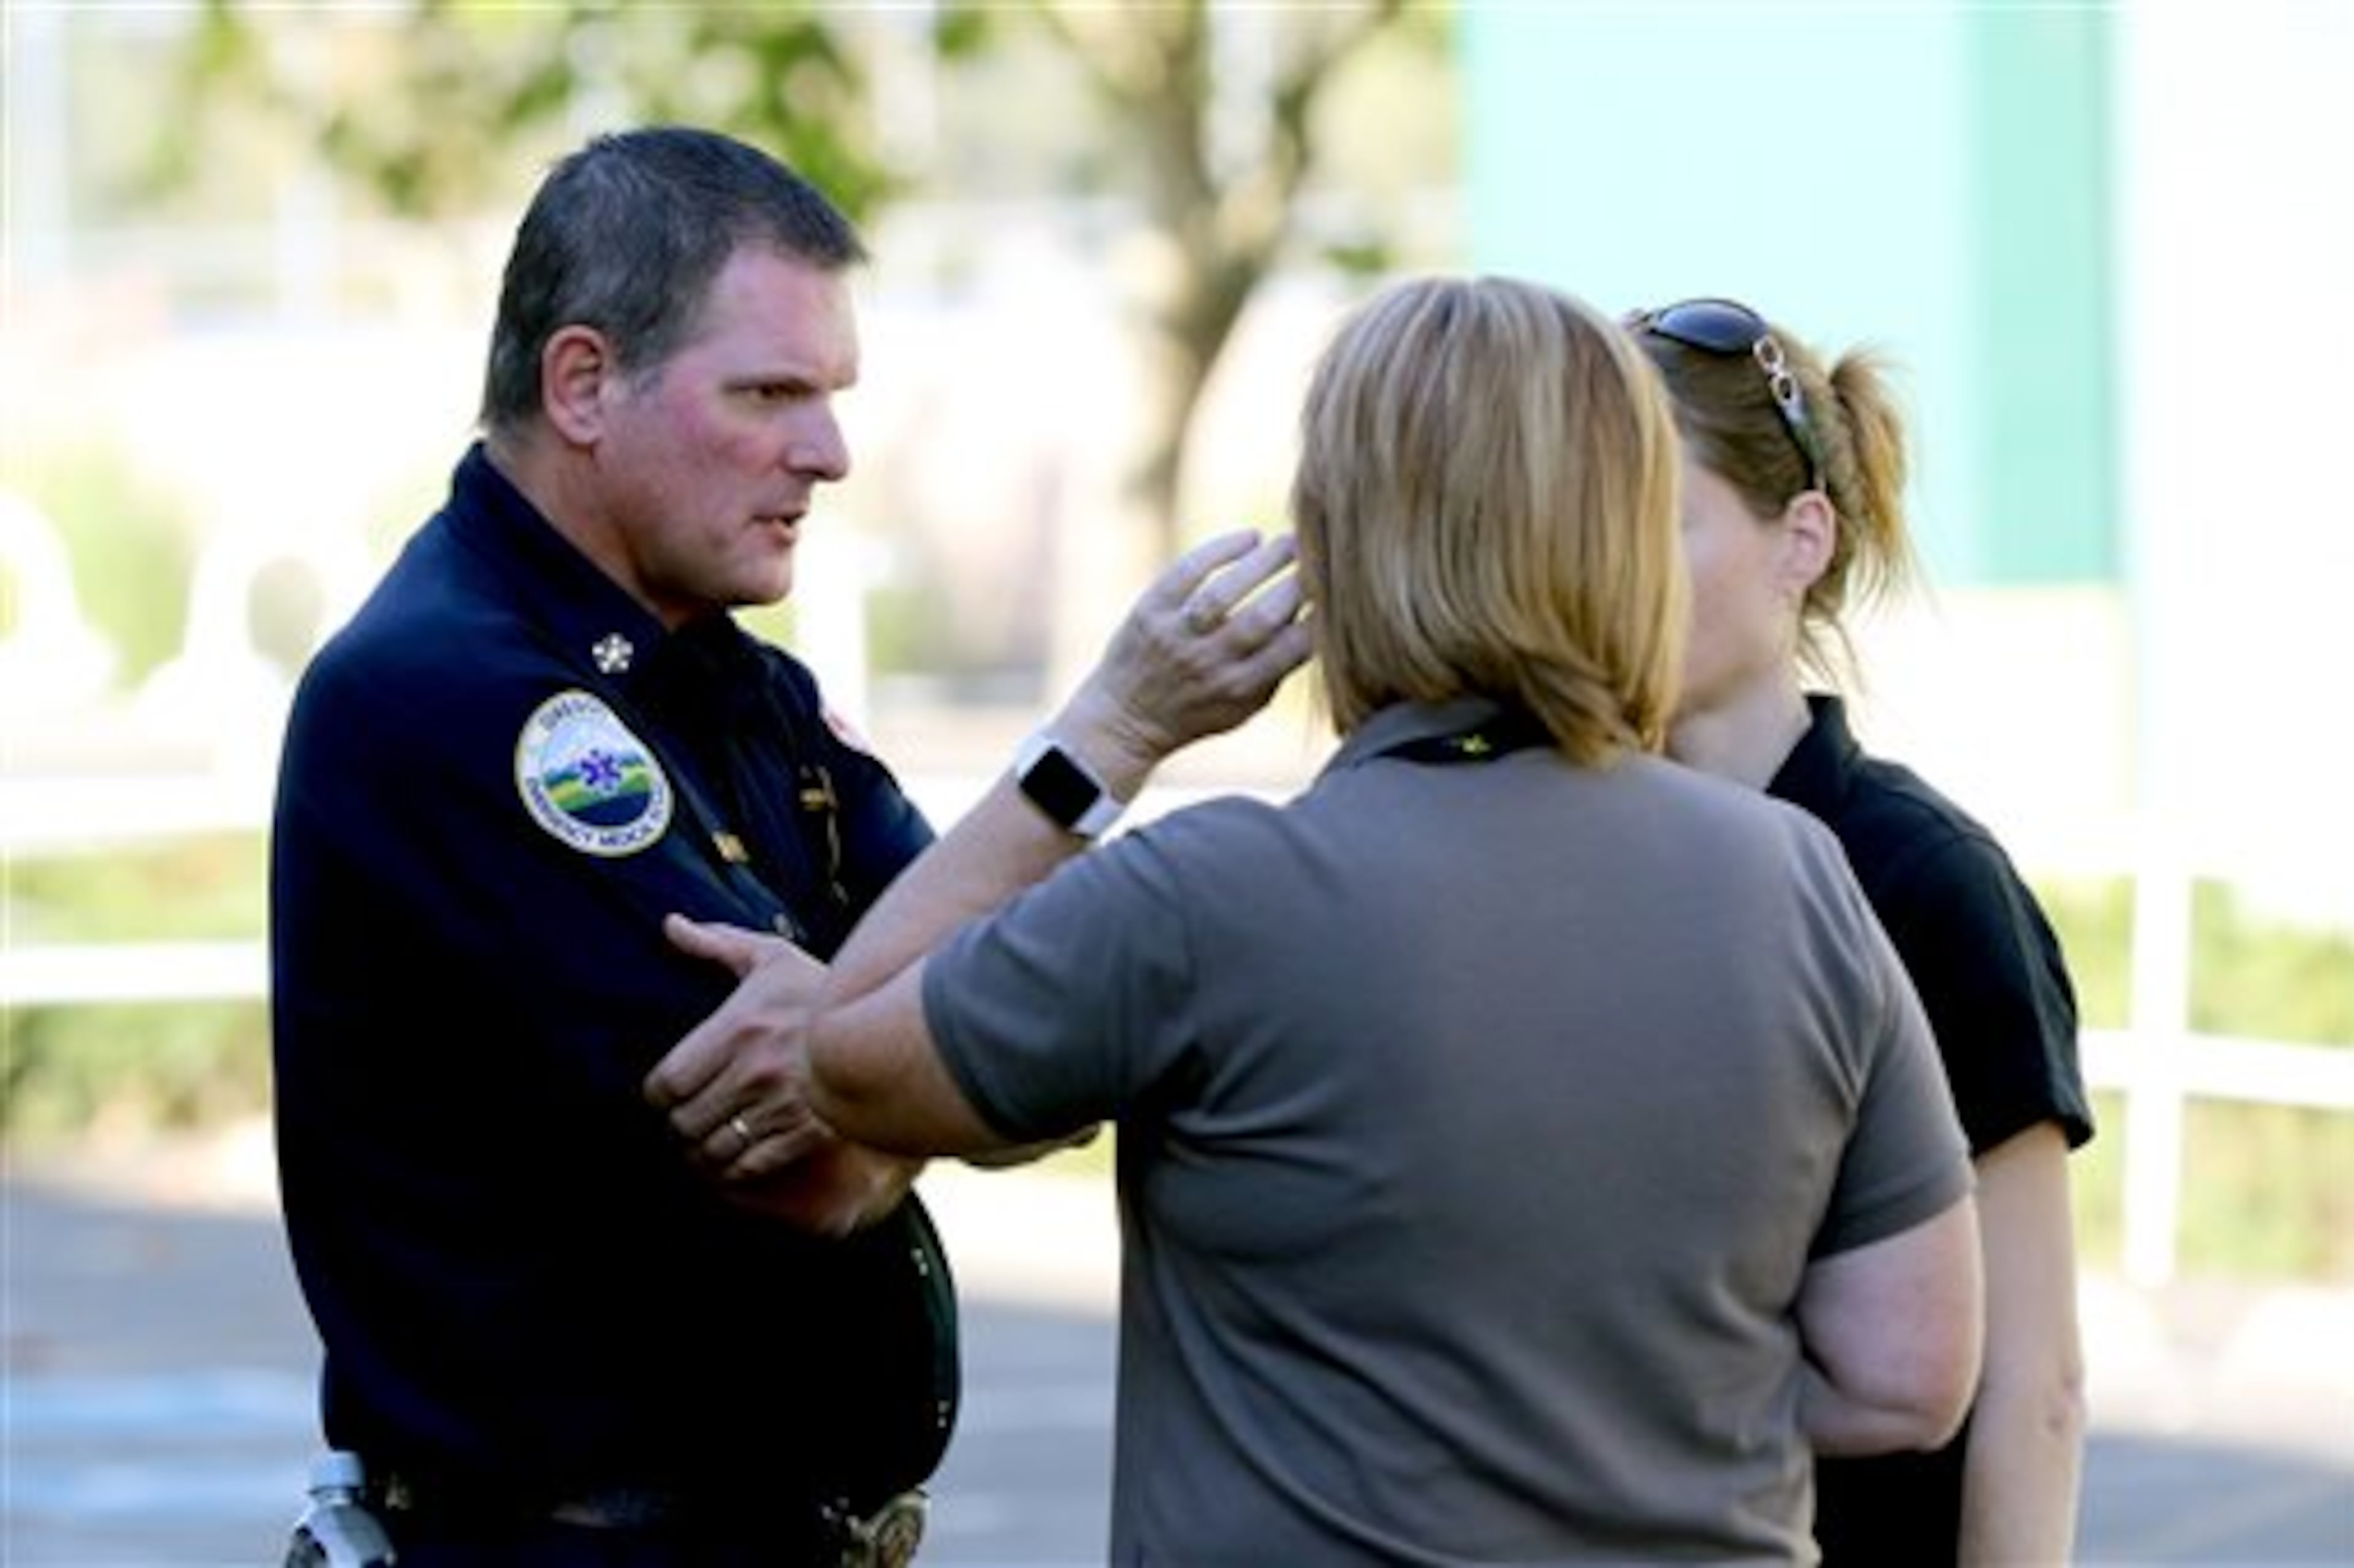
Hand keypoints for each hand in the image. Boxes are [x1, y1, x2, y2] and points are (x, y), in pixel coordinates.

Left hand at [646, 915, 920, 1231]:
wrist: (885, 1031)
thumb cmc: (820, 994)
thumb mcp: (772, 958)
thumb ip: (717, 943)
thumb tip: (671, 925)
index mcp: (737, 1029)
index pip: (667, 1083)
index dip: (658, 1094)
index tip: (665, 1093)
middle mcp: (754, 1072)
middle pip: (685, 1121)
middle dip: (680, 1122)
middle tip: (685, 1117)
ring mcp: (781, 1108)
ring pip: (714, 1149)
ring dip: (703, 1150)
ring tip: (705, 1141)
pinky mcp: (806, 1135)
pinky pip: (750, 1167)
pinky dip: (734, 1170)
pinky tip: (733, 1159)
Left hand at [1052, 529, 1313, 794]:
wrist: (1125, 718)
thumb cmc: (1195, 711)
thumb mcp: (1242, 708)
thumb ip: (1277, 673)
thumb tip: (1318, 628)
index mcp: (1240, 688)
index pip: (1293, 648)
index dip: (1322, 617)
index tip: (1337, 594)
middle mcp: (1209, 664)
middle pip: (1263, 617)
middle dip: (1297, 585)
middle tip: (1319, 561)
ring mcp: (1176, 637)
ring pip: (1226, 591)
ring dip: (1264, 562)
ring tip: (1289, 543)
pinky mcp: (1151, 612)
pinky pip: (1188, 572)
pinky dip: (1222, 549)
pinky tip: (1249, 538)